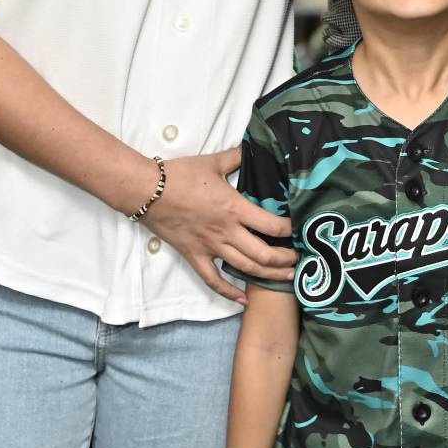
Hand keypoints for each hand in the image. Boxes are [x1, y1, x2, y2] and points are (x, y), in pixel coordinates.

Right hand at [145, 148, 295, 300]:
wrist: (147, 190)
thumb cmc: (180, 175)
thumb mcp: (213, 162)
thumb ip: (237, 157)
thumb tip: (253, 148)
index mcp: (234, 208)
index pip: (271, 225)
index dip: (290, 230)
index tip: (300, 229)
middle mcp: (226, 232)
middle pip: (263, 254)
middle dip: (285, 259)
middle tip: (299, 260)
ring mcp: (210, 247)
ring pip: (245, 268)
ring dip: (268, 275)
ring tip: (286, 277)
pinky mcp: (194, 256)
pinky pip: (213, 281)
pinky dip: (229, 293)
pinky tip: (243, 300)